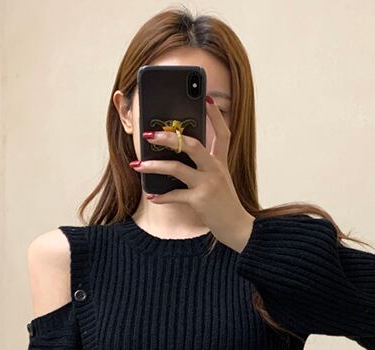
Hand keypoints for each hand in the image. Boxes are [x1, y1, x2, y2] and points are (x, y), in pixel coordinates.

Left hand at [130, 96, 254, 251]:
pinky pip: (176, 195)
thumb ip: (204, 166)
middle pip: (192, 144)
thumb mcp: (219, 181)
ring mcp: (208, 184)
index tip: (206, 97)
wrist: (237, 227)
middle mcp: (215, 169)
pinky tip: (152, 195)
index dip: (215, 115)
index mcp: (221, 162)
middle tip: (149, 135)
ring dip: (154, 166)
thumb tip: (175, 157)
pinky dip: (162, 196)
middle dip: (169, 138)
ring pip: (177, 168)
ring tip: (137, 165)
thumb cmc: (223, 204)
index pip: (222, 132)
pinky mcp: (200, 200)